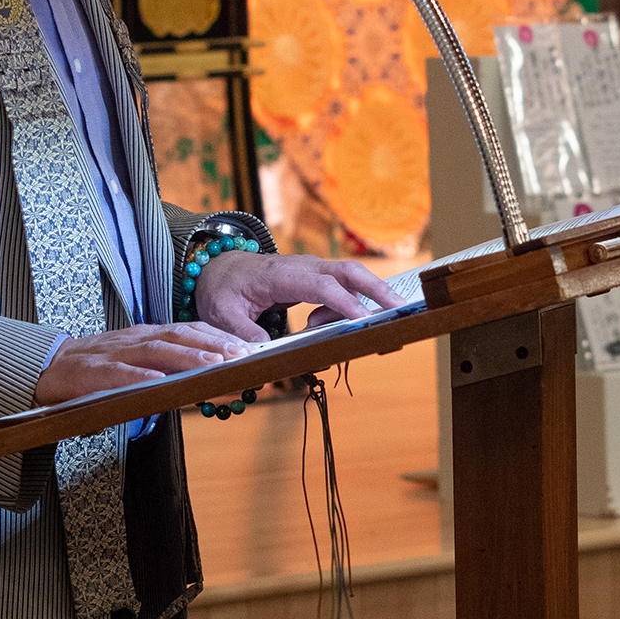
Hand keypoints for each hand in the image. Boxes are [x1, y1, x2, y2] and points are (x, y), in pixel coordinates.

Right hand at [33, 322, 251, 405]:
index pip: (190, 331)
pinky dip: (139, 376)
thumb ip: (166, 370)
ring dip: (188, 357)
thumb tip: (205, 384)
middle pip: (180, 336)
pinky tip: (158, 382)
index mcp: (149, 336)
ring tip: (214, 365)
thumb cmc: (99, 370)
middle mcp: (136, 339)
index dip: (219, 337)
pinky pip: (118, 373)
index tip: (248, 347)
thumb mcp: (137, 365)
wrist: (48, 367)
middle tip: (242, 356)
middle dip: (214, 344)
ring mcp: (114, 353)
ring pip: (156, 350)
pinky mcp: (92, 372)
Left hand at [193, 251, 401, 341]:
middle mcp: (302, 267)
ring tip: (355, 328)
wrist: (219, 269)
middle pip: (348, 272)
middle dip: (377, 288)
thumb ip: (242, 332)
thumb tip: (263, 352)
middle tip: (401, 308)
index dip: (343, 302)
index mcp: (280, 274)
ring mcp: (311, 270)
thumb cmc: (223, 290)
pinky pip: (340, 287)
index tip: (363, 319)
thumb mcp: (222, 314)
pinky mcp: (314, 277)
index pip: (320, 284)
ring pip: (351, 277)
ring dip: (367, 298)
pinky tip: (318, 325)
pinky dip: (344, 305)